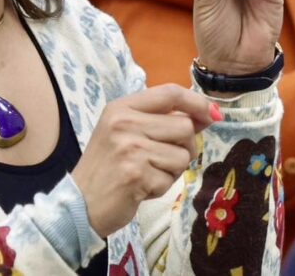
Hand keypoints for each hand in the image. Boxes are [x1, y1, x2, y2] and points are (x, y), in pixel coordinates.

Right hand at [71, 85, 217, 237]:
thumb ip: (160, 120)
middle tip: (162, 159)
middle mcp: (124, 123)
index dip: (197, 102)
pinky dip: (161, 187)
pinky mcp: (137, 174)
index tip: (213, 115)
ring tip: (147, 173)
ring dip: (172, 170)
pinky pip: (171, 179)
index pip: (170, 93)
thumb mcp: (125, 132)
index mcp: (121, 107)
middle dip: (184, 146)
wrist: (81, 202)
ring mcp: (130, 148)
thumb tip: (205, 116)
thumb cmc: (107, 166)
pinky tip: (141, 188)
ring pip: (183, 155)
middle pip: (184, 126)